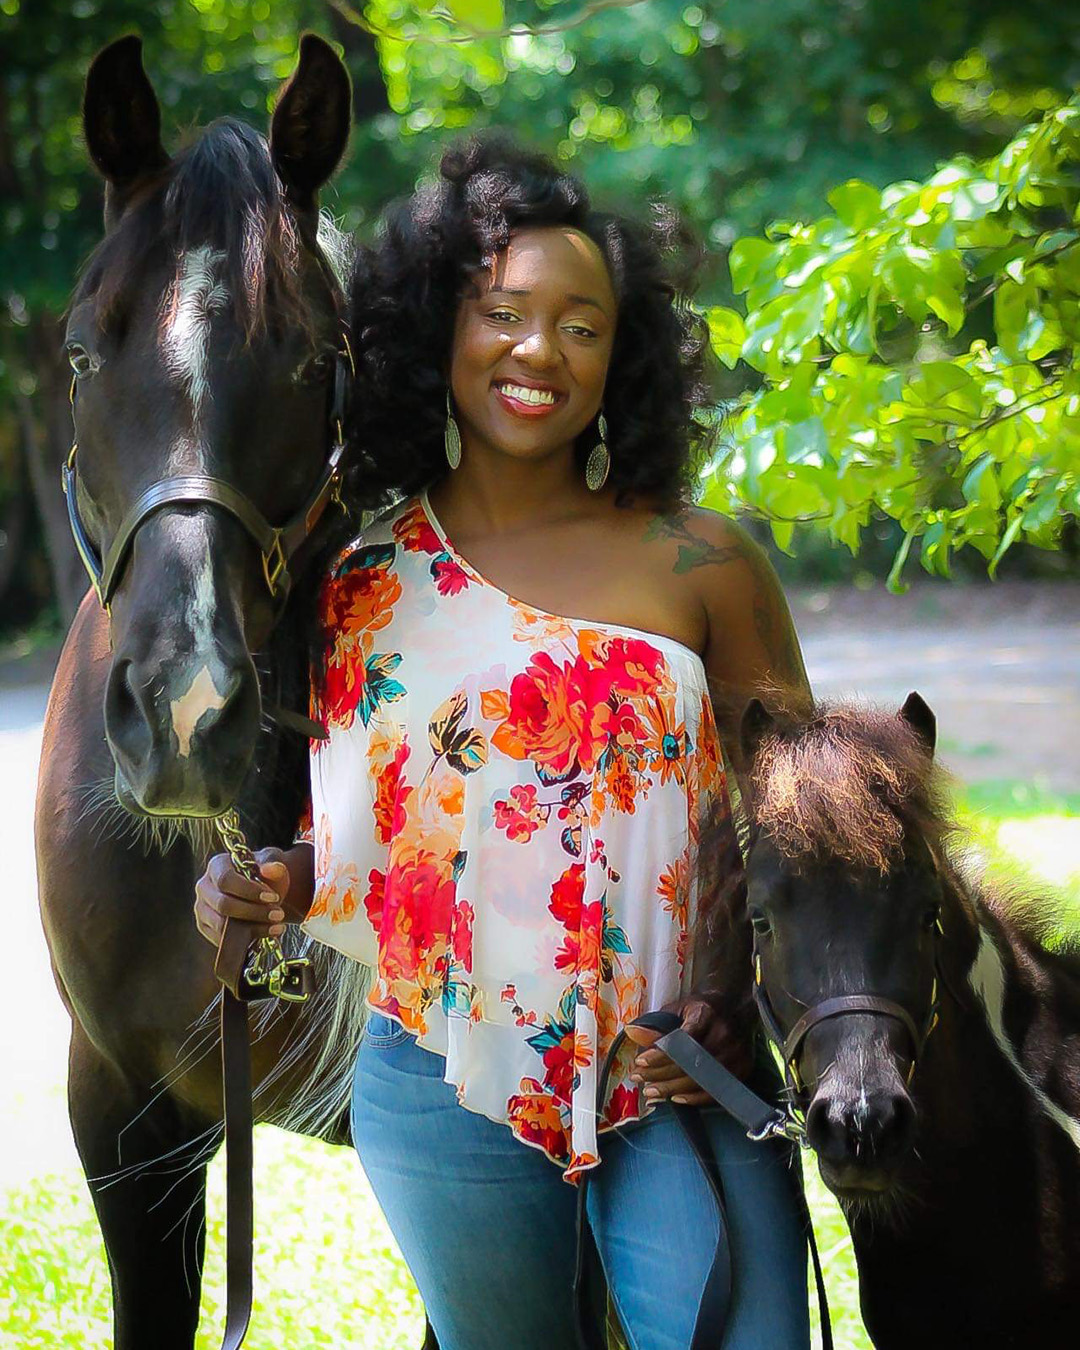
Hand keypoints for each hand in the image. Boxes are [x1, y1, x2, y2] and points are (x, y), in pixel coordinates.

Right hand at [192, 847, 290, 948]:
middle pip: (223, 904)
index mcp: (217, 866)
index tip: (273, 897)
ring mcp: (202, 909)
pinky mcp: (206, 927)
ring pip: (221, 925)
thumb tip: (270, 869)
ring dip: (252, 928)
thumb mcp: (273, 866)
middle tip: (278, 915)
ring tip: (276, 927)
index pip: (226, 879)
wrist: (263, 894)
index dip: (249, 890)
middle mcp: (204, 887)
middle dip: (253, 912)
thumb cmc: (265, 876)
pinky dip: (245, 940)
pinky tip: (266, 934)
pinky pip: (221, 939)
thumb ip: (274, 867)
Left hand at [625, 992, 754, 1105]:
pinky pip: (716, 1091)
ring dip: (673, 1089)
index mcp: (707, 1014)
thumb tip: (632, 1032)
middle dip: (661, 1075)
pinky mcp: (743, 1068)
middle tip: (640, 1080)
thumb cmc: (700, 1009)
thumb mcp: (677, 1009)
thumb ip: (656, 1024)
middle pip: (690, 1063)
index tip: (640, 1062)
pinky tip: (676, 1098)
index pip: (681, 1039)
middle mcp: (724, 1034)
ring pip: (701, 1080)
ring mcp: (736, 1053)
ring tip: (652, 1092)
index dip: (660, 1054)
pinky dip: (694, 1098)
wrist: (734, 1007)